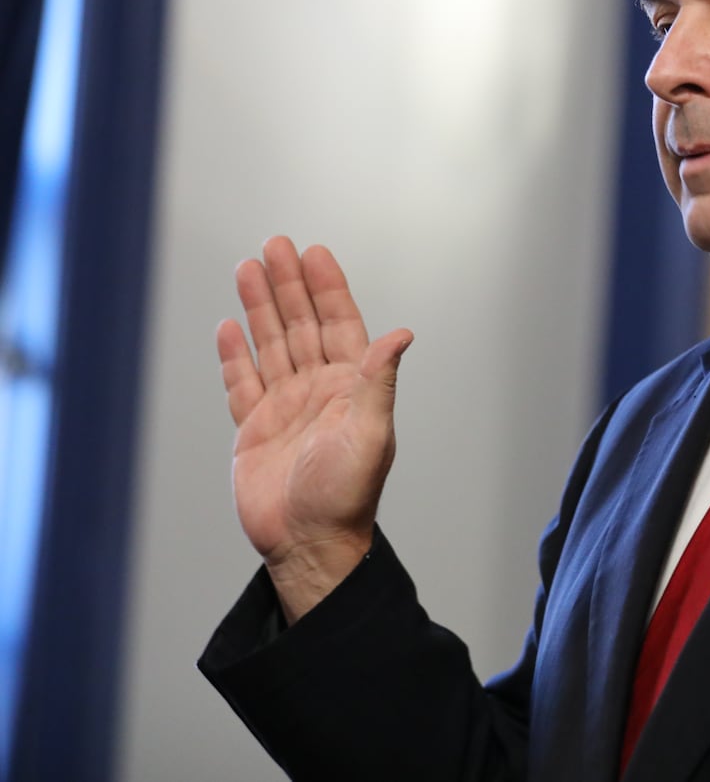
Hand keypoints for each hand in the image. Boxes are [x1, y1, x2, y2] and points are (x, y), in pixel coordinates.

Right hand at [216, 236, 412, 621]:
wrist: (308, 544)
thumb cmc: (347, 495)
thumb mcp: (370, 433)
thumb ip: (378, 380)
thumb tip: (402, 333)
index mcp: (350, 388)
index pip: (338, 324)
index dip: (327, 288)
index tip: (314, 253)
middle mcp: (318, 391)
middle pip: (301, 325)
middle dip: (288, 285)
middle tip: (274, 245)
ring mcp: (285, 408)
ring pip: (271, 346)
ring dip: (260, 308)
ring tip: (247, 268)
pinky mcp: (255, 431)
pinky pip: (243, 384)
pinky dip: (235, 356)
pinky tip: (229, 328)